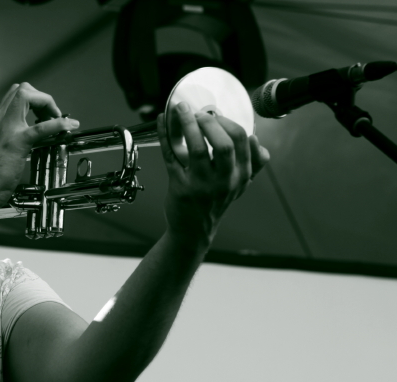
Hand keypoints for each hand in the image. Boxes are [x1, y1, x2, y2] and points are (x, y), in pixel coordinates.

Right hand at [0, 82, 79, 217]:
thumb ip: (11, 137)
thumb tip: (29, 134)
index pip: (15, 94)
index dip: (34, 99)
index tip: (44, 115)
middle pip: (23, 89)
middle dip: (42, 98)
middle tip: (51, 116)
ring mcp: (7, 129)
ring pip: (28, 96)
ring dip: (48, 104)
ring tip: (59, 120)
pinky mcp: (17, 143)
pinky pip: (41, 127)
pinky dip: (59, 123)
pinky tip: (69, 126)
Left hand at [156, 103, 269, 248]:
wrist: (193, 230)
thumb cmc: (214, 202)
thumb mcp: (239, 186)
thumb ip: (252, 165)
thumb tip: (258, 141)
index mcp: (241, 175)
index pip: (243, 141)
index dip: (228, 122)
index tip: (216, 115)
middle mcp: (224, 181)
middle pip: (225, 144)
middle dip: (212, 122)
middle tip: (199, 114)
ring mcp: (202, 185)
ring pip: (198, 149)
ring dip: (188, 124)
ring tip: (182, 111)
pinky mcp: (180, 187)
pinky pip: (171, 155)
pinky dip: (165, 134)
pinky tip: (162, 120)